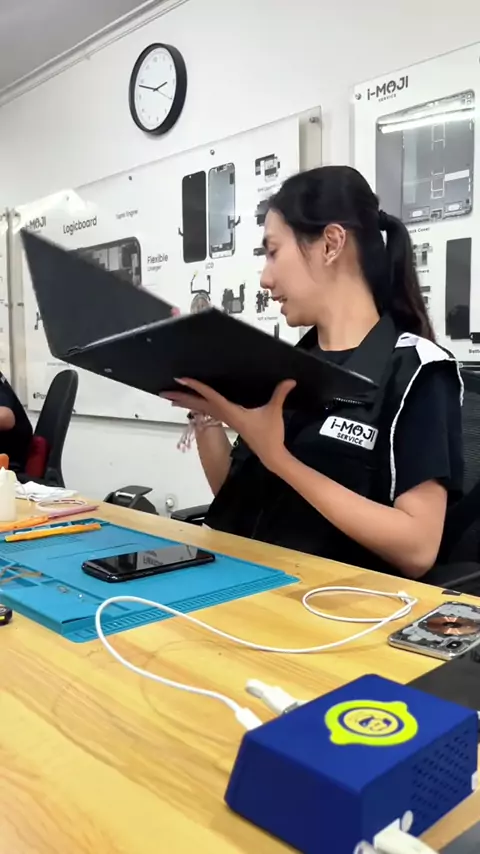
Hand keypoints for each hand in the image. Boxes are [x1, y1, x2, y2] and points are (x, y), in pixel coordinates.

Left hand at [169, 378, 295, 471]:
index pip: (209, 396)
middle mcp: (224, 415)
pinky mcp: (229, 421)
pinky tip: (194, 404)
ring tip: (171, 398)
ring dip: (186, 402)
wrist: (271, 454)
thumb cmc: (270, 435)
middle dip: (181, 397)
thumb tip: (290, 380)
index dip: (196, 387)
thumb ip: (280, 394)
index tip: (182, 379)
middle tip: (164, 391)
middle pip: (198, 404)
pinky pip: (208, 412)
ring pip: (201, 409)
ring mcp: (225, 419)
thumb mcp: (274, 412)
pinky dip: (199, 405)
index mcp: (231, 411)